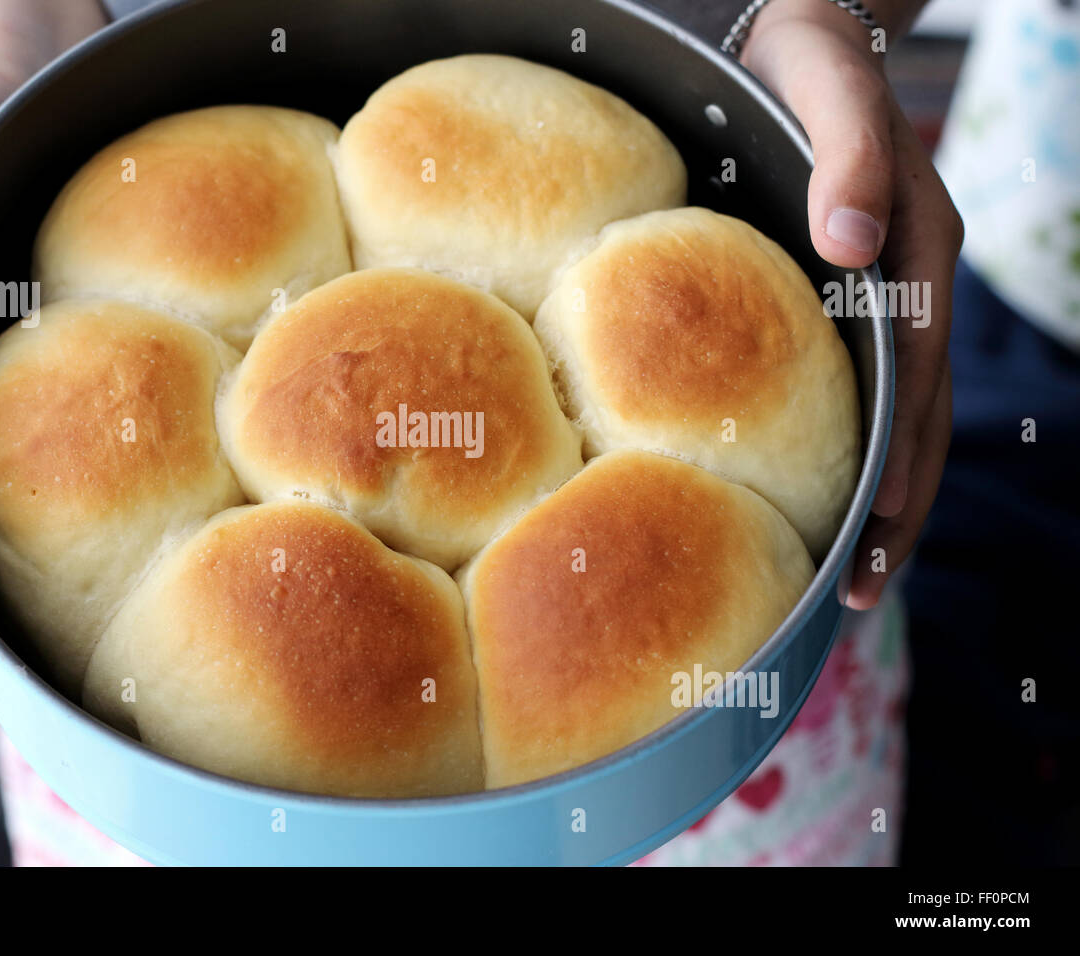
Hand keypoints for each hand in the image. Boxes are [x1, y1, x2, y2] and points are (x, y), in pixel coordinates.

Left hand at [741, 0, 962, 608]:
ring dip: (885, 501)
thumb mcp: (826, 82)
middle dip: (898, 511)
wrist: (788, 25)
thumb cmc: (795, 52)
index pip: (914, 378)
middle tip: (859, 596)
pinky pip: (866, 390)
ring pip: (897, 417)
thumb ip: (849, 156)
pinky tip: (828, 500)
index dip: (903, 460)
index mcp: (912, 249)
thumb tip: (846, 245)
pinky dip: (857, 453)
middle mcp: (907, 283)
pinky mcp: (849, 299)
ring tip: (853, 581)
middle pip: (916, 418)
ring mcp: (883, 296)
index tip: (875, 535)